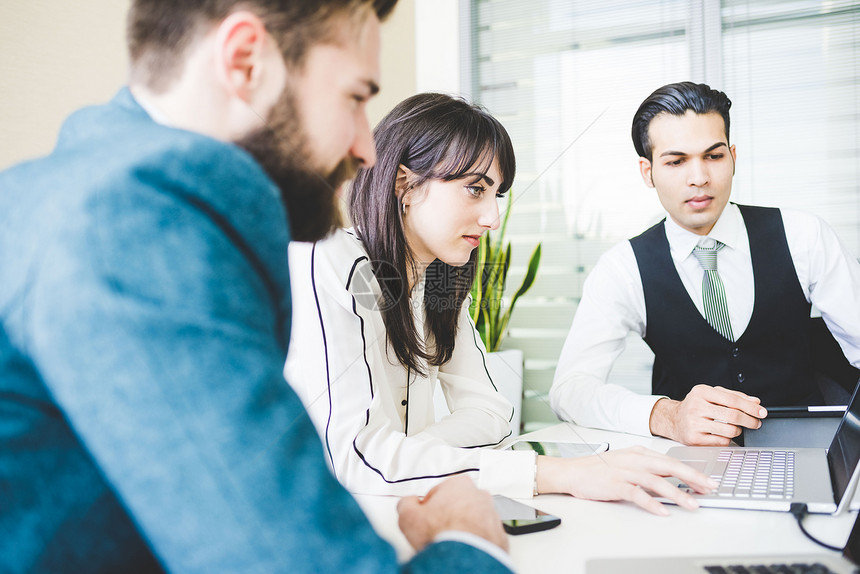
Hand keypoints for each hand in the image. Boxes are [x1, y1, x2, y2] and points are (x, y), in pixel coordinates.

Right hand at [397, 475, 508, 552]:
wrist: (465, 557)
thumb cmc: (443, 534)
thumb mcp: (408, 515)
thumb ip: (406, 503)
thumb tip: (408, 503)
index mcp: (458, 483)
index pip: (438, 491)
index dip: (428, 506)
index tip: (425, 517)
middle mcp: (479, 495)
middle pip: (457, 504)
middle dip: (448, 515)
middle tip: (437, 530)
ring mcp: (491, 515)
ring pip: (472, 520)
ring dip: (463, 528)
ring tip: (449, 542)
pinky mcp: (499, 534)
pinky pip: (483, 536)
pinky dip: (474, 542)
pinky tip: (462, 548)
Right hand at [536, 447, 717, 515]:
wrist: (573, 471)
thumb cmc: (600, 469)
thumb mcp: (627, 463)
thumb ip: (648, 469)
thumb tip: (672, 480)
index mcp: (639, 453)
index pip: (671, 461)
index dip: (692, 472)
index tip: (708, 481)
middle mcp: (635, 460)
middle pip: (669, 467)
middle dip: (692, 479)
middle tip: (709, 489)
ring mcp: (625, 472)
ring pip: (656, 481)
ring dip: (677, 494)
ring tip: (692, 504)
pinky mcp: (615, 484)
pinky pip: (637, 494)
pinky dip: (651, 503)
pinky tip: (662, 511)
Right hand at [649, 384, 767, 445]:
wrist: (673, 420)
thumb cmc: (696, 406)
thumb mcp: (711, 395)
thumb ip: (734, 396)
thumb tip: (755, 402)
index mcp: (701, 392)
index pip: (732, 399)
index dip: (750, 407)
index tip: (762, 412)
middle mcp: (696, 406)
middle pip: (732, 415)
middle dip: (750, 420)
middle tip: (756, 423)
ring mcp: (694, 423)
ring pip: (729, 430)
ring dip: (738, 430)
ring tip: (736, 428)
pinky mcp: (694, 439)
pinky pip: (721, 441)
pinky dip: (727, 439)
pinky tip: (723, 434)